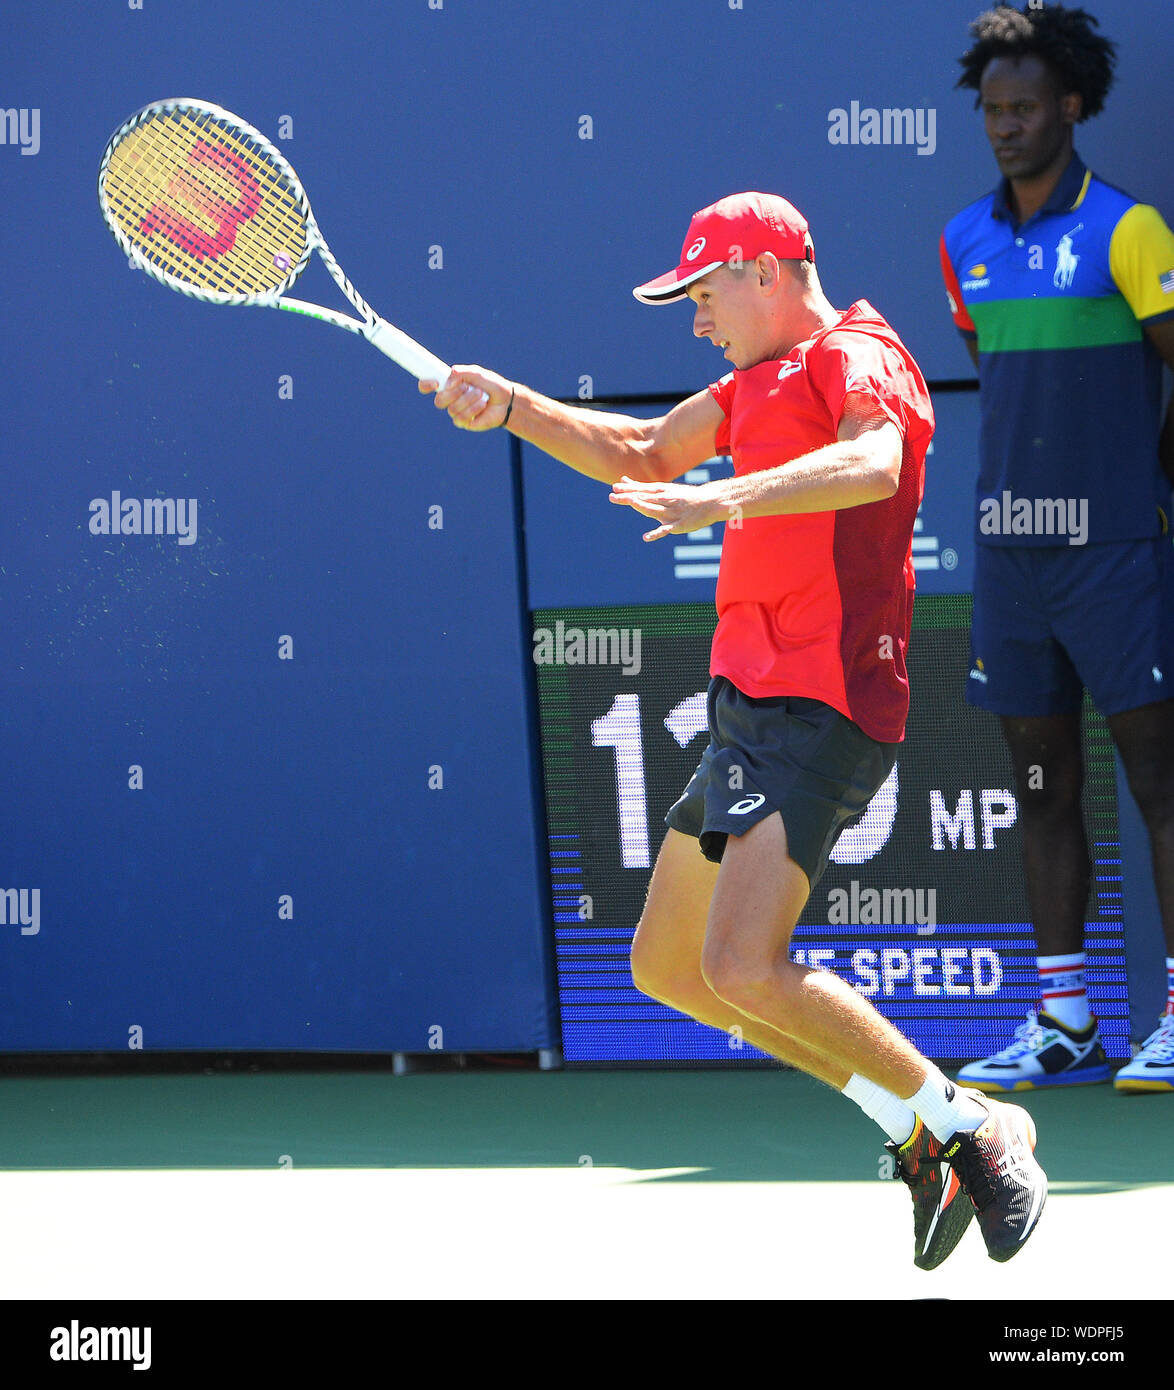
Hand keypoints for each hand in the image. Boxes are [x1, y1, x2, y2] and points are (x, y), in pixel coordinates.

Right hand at [419, 366, 513, 430]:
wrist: (506, 400)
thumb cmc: (491, 385)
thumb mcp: (478, 374)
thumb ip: (464, 372)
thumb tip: (450, 376)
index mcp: (449, 385)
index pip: (428, 385)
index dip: (425, 385)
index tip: (434, 382)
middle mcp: (450, 399)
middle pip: (439, 401)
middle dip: (453, 393)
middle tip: (466, 387)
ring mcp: (456, 412)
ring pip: (452, 409)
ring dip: (468, 400)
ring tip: (480, 394)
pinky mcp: (464, 422)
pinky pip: (461, 418)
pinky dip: (473, 409)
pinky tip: (482, 404)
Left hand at [608, 477, 729, 541]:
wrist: (711, 501)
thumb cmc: (684, 496)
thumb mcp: (664, 489)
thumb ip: (642, 487)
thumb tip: (623, 481)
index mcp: (661, 492)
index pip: (642, 489)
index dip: (628, 489)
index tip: (614, 487)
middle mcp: (665, 500)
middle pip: (644, 498)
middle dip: (629, 497)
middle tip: (612, 495)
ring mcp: (672, 513)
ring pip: (654, 510)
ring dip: (642, 506)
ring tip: (630, 503)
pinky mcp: (678, 525)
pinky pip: (665, 530)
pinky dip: (656, 534)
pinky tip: (646, 537)